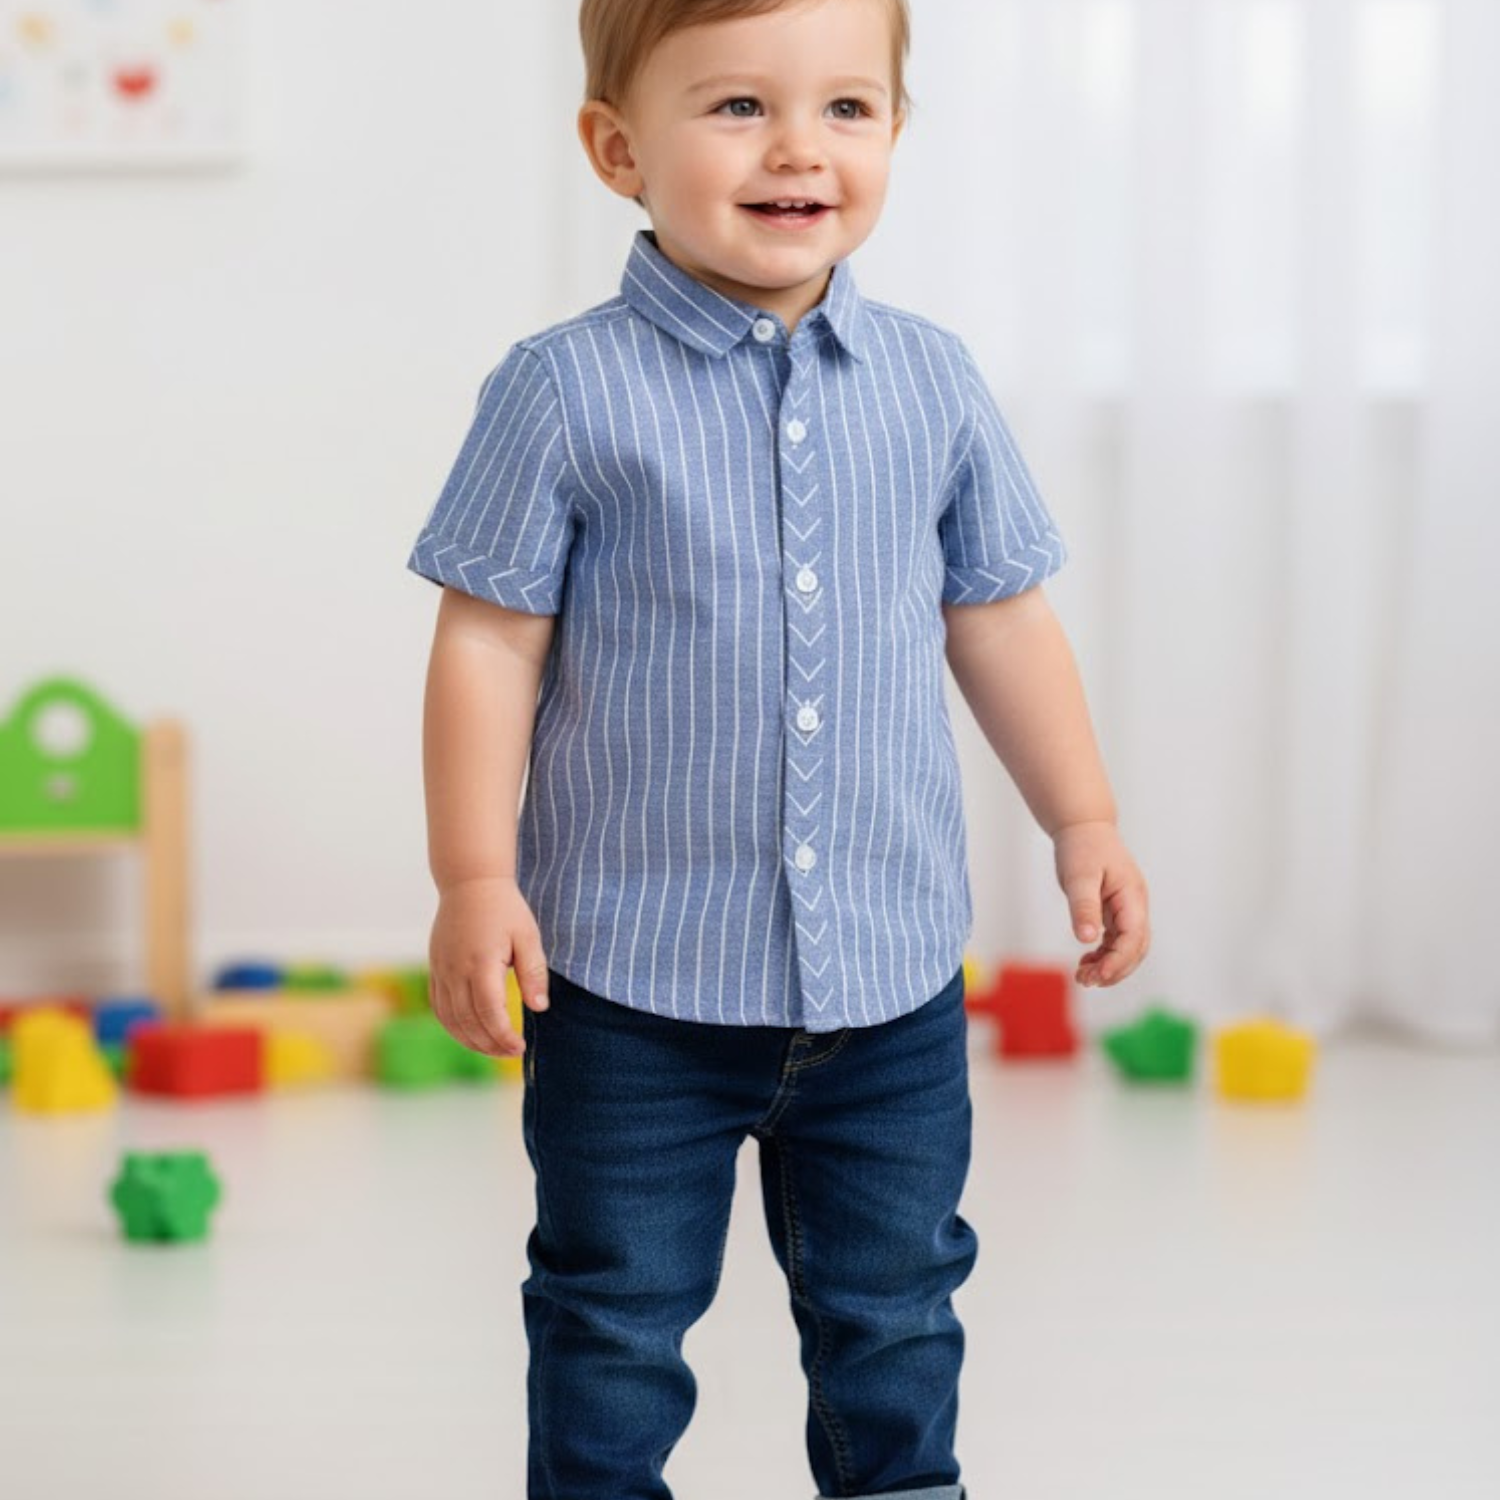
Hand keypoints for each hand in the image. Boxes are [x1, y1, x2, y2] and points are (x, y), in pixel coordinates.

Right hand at [428, 876, 551, 1055]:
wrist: (470, 883)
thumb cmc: (504, 908)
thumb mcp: (527, 936)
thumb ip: (533, 973)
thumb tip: (539, 1008)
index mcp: (481, 963)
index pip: (489, 1013)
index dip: (503, 1036)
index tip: (520, 1047)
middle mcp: (456, 970)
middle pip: (468, 1022)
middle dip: (490, 1044)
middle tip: (511, 1053)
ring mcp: (441, 970)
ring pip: (450, 1019)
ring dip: (470, 1040)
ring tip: (494, 1049)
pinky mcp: (435, 968)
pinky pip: (438, 1006)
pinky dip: (452, 1026)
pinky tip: (470, 1033)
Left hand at [1052, 821, 1149, 986]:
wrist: (1083, 827)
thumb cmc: (1082, 847)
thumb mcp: (1079, 876)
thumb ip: (1084, 907)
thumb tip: (1087, 939)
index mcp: (1132, 897)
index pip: (1134, 937)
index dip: (1119, 961)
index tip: (1098, 976)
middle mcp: (1135, 906)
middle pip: (1136, 948)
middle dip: (1115, 970)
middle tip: (1086, 981)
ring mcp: (1127, 909)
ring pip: (1127, 948)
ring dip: (1109, 966)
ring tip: (1083, 976)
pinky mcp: (1115, 911)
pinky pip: (1116, 941)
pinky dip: (1104, 955)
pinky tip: (1086, 962)